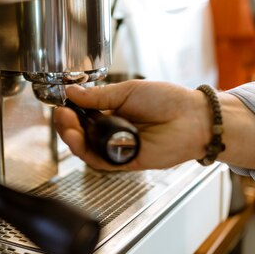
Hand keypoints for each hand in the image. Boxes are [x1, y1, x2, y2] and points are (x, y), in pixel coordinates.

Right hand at [53, 80, 212, 170]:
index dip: (69, 113)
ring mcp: (118, 148)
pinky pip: (102, 161)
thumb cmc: (168, 101)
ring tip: (68, 126)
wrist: (193, 117)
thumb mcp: (128, 91)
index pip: (82, 116)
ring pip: (87, 150)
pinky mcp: (126, 162)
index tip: (62, 105)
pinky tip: (82, 139)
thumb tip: (72, 92)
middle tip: (62, 116)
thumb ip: (99, 96)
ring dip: (73, 140)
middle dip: (67, 127)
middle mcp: (112, 132)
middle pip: (81, 135)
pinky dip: (89, 152)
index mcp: (111, 113)